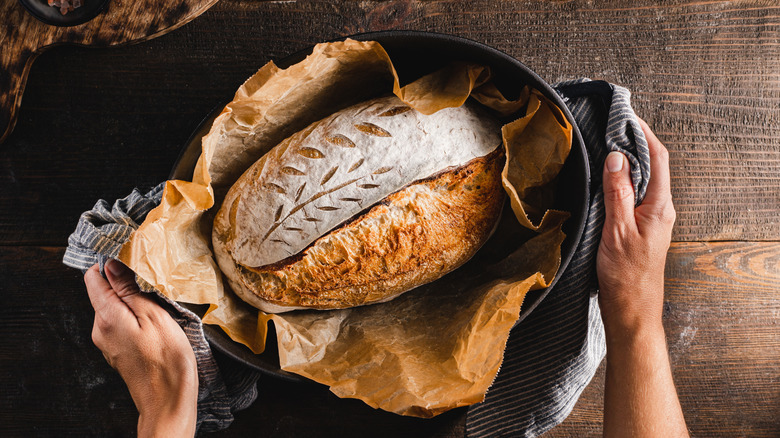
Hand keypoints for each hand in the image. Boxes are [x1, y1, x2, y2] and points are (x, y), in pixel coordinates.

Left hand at [85, 260, 197, 437]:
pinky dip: (136, 319)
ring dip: (134, 303)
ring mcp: (107, 343)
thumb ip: (128, 289)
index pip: (93, 277)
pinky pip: (122, 325)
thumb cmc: (166, 360)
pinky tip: (156, 325)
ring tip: (159, 309)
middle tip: (154, 287)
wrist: (168, 401)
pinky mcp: (118, 352)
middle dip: (126, 285)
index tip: (130, 258)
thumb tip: (110, 264)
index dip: (108, 264)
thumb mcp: (153, 315)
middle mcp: (100, 329)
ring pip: (115, 309)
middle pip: (104, 293)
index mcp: (106, 316)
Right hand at [597, 118, 687, 436]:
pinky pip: (633, 195)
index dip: (643, 133)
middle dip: (634, 141)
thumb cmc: (626, 277)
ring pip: (642, 180)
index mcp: (659, 207)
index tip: (626, 116)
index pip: (657, 158)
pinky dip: (621, 180)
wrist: (631, 310)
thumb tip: (617, 158)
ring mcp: (651, 219)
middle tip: (612, 124)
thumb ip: (618, 192)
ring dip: (627, 160)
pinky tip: (606, 180)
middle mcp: (659, 210)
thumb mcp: (617, 231)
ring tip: (607, 144)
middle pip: (652, 165)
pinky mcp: (640, 228)